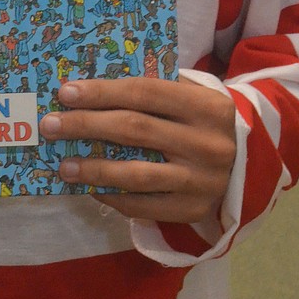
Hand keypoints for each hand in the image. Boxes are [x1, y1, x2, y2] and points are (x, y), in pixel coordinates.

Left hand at [39, 76, 235, 223]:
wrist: (248, 161)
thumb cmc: (200, 120)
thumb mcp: (189, 96)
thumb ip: (151, 90)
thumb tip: (89, 89)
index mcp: (206, 105)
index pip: (144, 92)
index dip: (102, 92)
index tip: (66, 93)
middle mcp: (208, 143)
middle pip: (135, 129)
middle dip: (86, 125)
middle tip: (50, 125)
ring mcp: (203, 180)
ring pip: (137, 173)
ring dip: (94, 168)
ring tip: (63, 165)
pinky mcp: (194, 210)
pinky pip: (144, 206)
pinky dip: (113, 196)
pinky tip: (90, 187)